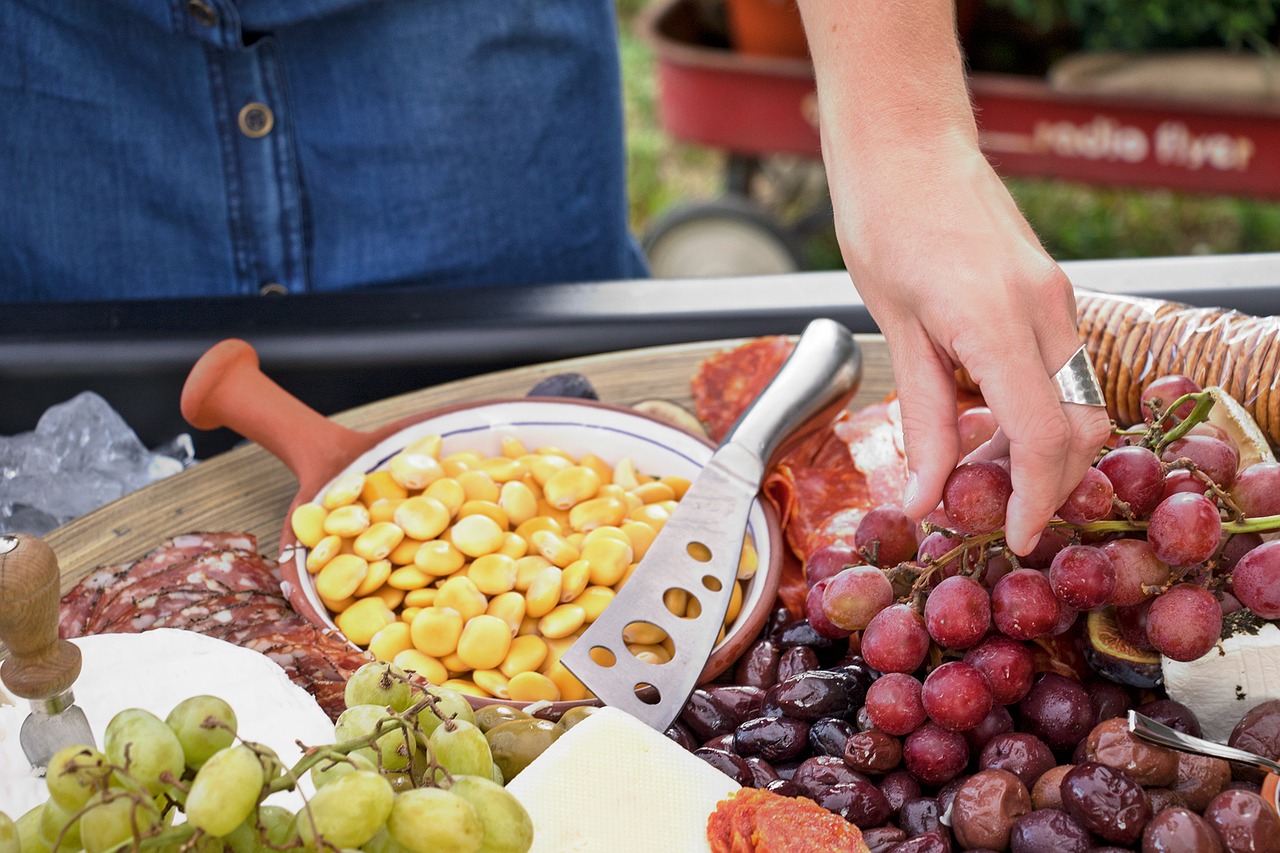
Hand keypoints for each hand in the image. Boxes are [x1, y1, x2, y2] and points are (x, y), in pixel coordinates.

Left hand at [832, 145, 1112, 553]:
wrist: (906, 145)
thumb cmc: (885, 224)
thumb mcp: (895, 331)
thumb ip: (921, 420)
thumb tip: (925, 497)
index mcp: (999, 322)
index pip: (1045, 437)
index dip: (1037, 499)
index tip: (1019, 538)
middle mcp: (1045, 309)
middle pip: (1079, 425)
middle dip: (1049, 480)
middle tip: (997, 512)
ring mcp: (1056, 295)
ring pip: (1078, 398)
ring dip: (1045, 445)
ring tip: (985, 470)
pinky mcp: (1050, 288)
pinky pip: (1062, 366)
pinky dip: (1039, 405)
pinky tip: (989, 418)